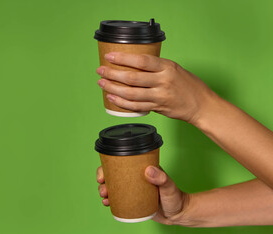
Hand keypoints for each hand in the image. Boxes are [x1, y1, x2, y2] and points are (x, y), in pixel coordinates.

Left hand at [96, 52, 216, 123]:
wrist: (201, 105)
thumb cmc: (188, 85)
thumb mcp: (174, 69)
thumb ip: (155, 68)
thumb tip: (132, 66)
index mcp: (167, 67)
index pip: (142, 60)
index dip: (123, 58)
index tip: (110, 56)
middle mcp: (163, 81)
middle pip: (132, 78)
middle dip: (113, 74)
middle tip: (101, 71)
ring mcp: (160, 96)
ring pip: (131, 93)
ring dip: (113, 88)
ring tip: (102, 84)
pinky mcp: (157, 108)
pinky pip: (135, 106)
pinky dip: (121, 102)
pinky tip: (112, 97)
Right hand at [96, 165, 190, 224]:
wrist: (179, 214)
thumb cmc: (176, 197)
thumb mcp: (169, 186)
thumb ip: (161, 178)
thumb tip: (148, 170)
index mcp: (140, 170)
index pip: (121, 165)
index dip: (107, 168)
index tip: (103, 175)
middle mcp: (134, 179)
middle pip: (113, 176)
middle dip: (103, 182)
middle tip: (103, 189)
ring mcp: (133, 190)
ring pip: (113, 188)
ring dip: (104, 191)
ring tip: (105, 197)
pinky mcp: (133, 201)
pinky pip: (118, 199)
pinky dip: (110, 201)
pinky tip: (107, 203)